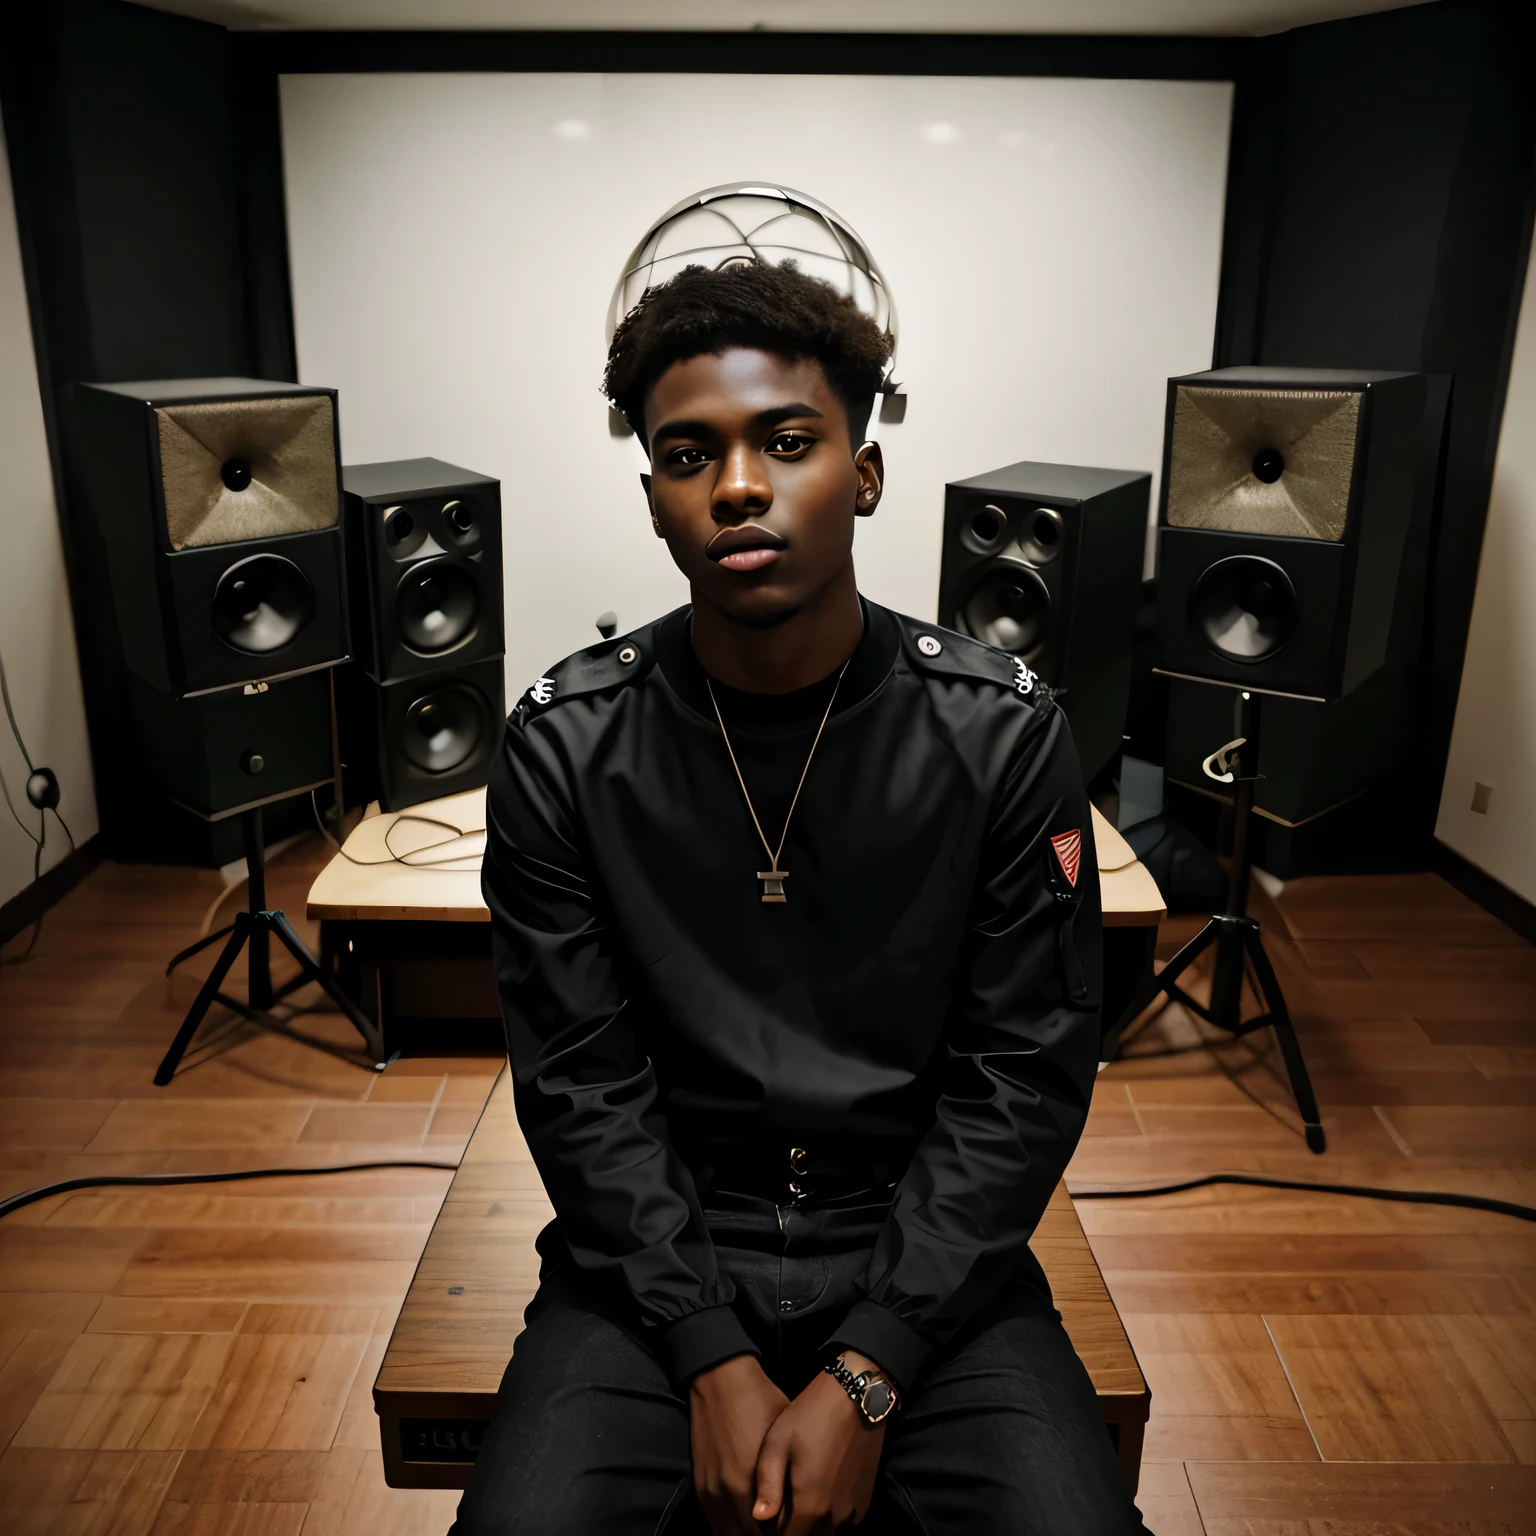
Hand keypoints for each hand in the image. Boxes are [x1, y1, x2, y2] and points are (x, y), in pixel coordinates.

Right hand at [690, 1353, 789, 1534]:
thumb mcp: (785, 1438)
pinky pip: (715, 1527)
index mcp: (757, 1482)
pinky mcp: (702, 1488)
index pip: (777, 1530)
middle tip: (787, 1533)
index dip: (791, 1532)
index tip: (800, 1530)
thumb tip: (806, 1508)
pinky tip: (744, 1531)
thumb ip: (790, 1480)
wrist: (721, 1379)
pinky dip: (730, 1533)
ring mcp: (714, 1492)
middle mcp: (733, 1493)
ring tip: (766, 1533)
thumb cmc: (762, 1403)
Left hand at [752, 1352, 886, 1532]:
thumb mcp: (778, 1443)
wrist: (856, 1395)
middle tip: (778, 1512)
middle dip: (790, 1531)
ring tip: (795, 1506)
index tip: (764, 1520)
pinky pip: (843, 1527)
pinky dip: (829, 1522)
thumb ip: (768, 1485)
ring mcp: (853, 1511)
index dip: (771, 1534)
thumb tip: (757, 1518)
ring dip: (810, 1528)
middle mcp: (834, 1517)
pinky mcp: (865, 1502)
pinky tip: (817, 1501)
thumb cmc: (811, 1416)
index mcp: (810, 1507)